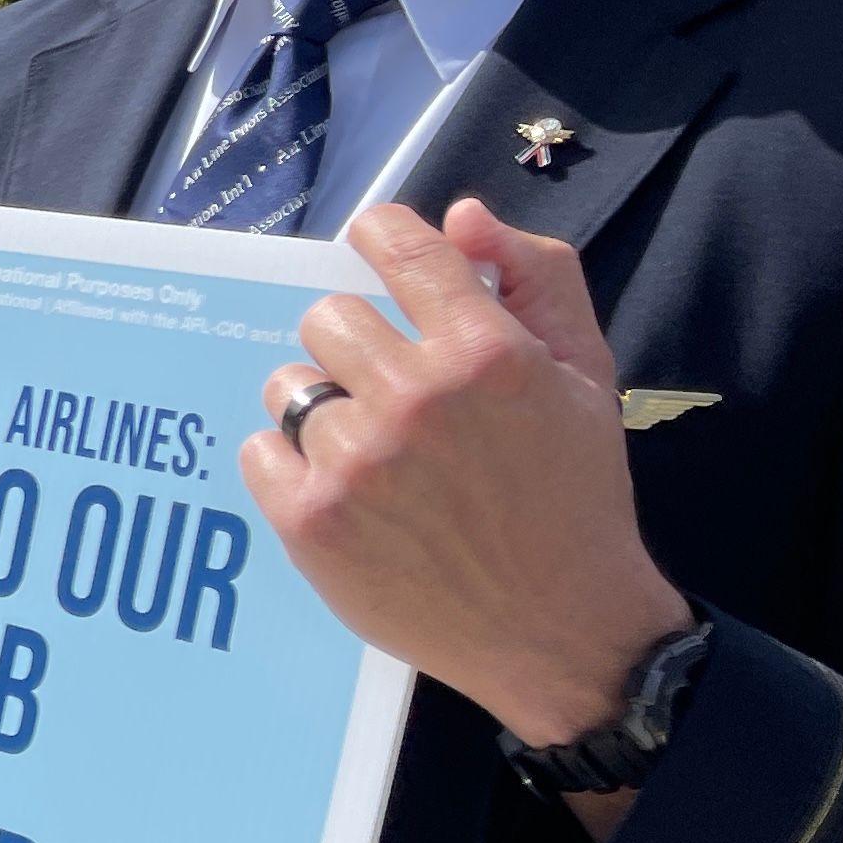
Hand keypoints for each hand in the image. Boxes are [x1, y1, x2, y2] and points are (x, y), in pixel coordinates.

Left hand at [245, 198, 693, 759]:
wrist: (561, 626)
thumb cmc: (574, 492)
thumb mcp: (584, 373)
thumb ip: (535, 277)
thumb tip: (460, 216)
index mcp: (485, 351)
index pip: (398, 248)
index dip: (380, 239)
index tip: (374, 250)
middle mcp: (414, 398)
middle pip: (326, 316)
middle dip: (355, 343)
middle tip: (392, 390)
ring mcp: (355, 461)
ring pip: (289, 384)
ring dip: (322, 407)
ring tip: (374, 452)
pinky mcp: (311, 521)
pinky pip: (258, 450)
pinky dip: (289, 464)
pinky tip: (343, 491)